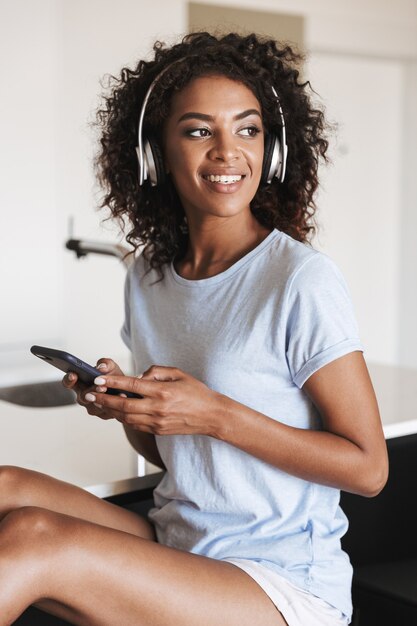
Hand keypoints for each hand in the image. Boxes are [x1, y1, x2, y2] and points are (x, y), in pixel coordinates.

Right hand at [62, 358, 124, 419]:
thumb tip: (101, 367)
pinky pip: (107, 411)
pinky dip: (115, 404)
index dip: (68, 379)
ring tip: (115, 393)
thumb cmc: (114, 377)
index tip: (73, 374)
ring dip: (104, 399)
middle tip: (100, 387)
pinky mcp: (104, 414)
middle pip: (82, 396)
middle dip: (91, 391)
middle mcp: (84, 396)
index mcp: (81, 383)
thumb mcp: (111, 367)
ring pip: (95, 406)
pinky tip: (123, 397)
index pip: (68, 382)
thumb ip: (105, 364)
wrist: (126, 391)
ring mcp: (93, 407)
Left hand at [82, 365, 223, 436]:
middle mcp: (158, 408)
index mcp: (163, 391)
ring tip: (98, 403)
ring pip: (126, 417)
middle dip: (103, 400)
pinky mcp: (158, 430)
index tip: (98, 380)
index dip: (112, 383)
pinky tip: (116, 411)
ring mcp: (157, 422)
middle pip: (123, 405)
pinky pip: (135, 425)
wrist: (211, 416)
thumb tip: (138, 376)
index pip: (131, 386)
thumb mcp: (179, 374)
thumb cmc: (196, 392)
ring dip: (110, 410)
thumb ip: (156, 372)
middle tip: (88, 395)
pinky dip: (123, 418)